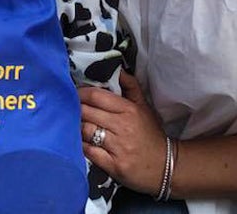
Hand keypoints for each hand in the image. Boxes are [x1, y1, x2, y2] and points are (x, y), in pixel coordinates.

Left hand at [80, 71, 168, 194]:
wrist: (166, 167)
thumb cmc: (150, 133)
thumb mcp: (143, 106)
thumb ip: (130, 86)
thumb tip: (117, 69)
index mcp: (129, 109)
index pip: (96, 96)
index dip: (80, 93)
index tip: (74, 94)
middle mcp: (123, 127)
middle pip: (87, 112)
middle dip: (76, 110)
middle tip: (71, 110)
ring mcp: (118, 147)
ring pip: (85, 130)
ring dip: (77, 127)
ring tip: (76, 126)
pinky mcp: (114, 166)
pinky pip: (88, 151)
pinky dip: (81, 146)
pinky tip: (82, 143)